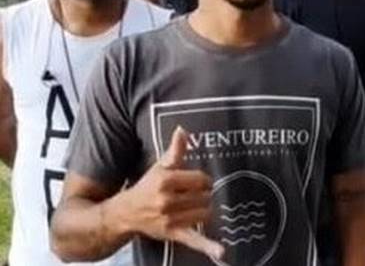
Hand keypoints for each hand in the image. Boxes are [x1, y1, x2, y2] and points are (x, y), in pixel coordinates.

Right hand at [121, 126, 223, 260]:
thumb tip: (182, 129)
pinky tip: (222, 253)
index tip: (197, 182)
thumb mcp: (160, 166)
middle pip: (206, 196)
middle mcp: (168, 200)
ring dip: (203, 209)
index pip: (202, 179)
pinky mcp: (173, 234)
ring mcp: (171, 219)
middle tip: (191, 195)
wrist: (124, 214)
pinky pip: (195, 240)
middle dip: (203, 195)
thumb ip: (175, 150)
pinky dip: (209, 247)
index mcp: (166, 180)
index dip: (203, 180)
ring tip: (191, 207)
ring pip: (205, 213)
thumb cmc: (147, 186)